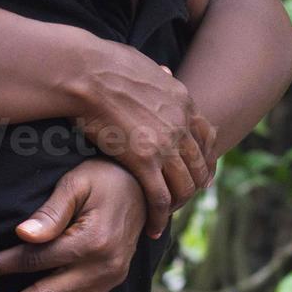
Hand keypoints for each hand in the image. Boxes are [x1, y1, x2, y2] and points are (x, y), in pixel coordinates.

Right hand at [69, 45, 215, 236]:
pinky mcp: (145, 161)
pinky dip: (160, 218)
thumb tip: (165, 71)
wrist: (85, 72)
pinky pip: (161, 199)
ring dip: (178, 206)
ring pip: (184, 187)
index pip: (206, 138)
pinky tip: (153, 228)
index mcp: (183, 101)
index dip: (202, 159)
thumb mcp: (144, 63)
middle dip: (192, 187)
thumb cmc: (104, 64)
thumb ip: (159, 74)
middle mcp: (181, 124)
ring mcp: (166, 144)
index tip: (194, 172)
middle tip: (180, 200)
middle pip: (199, 167)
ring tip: (165, 216)